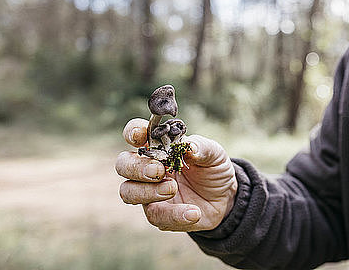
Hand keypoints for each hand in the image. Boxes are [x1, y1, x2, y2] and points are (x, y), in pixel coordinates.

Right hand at [116, 118, 237, 231]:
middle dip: (136, 167)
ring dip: (147, 192)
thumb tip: (190, 147)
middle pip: (123, 164)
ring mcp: (149, 192)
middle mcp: (147, 167)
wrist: (225, 197)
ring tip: (173, 189)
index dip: (133, 132)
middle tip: (159, 171)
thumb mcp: (215, 154)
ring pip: (128, 192)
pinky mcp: (159, 214)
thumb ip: (202, 148)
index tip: (140, 136)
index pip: (135, 134)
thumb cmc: (213, 168)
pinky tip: (194, 213)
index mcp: (158, 146)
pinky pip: (156, 216)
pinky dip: (174, 215)